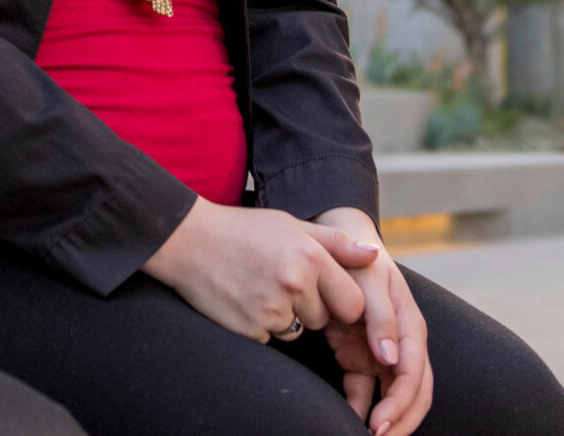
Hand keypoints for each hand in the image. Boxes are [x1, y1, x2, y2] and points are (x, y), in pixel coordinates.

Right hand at [142, 197, 377, 340]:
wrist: (188, 241)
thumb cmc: (243, 230)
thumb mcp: (291, 224)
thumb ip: (336, 243)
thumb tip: (375, 255)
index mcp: (310, 256)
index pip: (354, 302)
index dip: (341, 301)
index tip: (324, 292)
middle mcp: (295, 284)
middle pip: (325, 320)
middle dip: (311, 309)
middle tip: (281, 283)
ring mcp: (271, 309)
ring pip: (298, 331)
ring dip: (285, 318)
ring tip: (259, 288)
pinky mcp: (250, 330)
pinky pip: (270, 339)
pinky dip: (260, 326)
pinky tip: (244, 300)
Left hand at [314, 208, 431, 435]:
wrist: (338, 243)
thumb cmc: (358, 260)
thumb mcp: (370, 280)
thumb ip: (382, 317)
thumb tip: (390, 359)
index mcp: (410, 325)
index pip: (414, 372)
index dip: (401, 402)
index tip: (380, 423)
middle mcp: (402, 343)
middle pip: (413, 391)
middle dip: (401, 420)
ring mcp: (381, 352)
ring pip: (392, 396)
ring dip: (386, 418)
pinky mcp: (360, 357)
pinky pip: (365, 390)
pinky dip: (360, 408)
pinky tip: (349, 419)